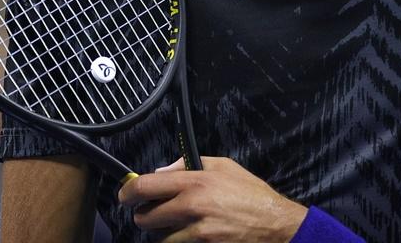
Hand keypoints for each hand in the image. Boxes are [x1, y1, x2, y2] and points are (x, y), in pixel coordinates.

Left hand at [118, 157, 308, 242]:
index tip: (125, 194)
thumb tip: (162, 171)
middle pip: (145, 218)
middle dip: (144, 216)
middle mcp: (192, 207)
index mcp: (195, 182)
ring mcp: (196, 232)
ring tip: (175, 226)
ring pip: (158, 239)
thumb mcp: (225, 166)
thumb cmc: (251, 194)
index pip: (146, 186)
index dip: (128, 191)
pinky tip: (189, 236)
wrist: (274, 224)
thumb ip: (190, 165)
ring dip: (162, 234)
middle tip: (152, 213)